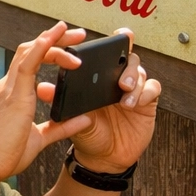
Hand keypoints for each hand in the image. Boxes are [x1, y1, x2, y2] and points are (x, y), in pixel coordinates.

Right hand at [0, 22, 93, 181]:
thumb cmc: (5, 154)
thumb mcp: (40, 139)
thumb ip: (61, 127)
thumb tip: (84, 119)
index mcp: (13, 94)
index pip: (31, 62)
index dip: (50, 50)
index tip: (71, 46)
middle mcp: (9, 86)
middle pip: (32, 51)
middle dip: (55, 39)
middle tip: (79, 34)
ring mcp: (9, 88)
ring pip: (31, 52)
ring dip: (53, 40)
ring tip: (75, 33)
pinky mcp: (13, 94)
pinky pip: (27, 64)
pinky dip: (40, 48)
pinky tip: (52, 38)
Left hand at [39, 29, 159, 173]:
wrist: (104, 158)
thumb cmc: (87, 134)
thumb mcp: (71, 118)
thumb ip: (60, 102)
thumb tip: (43, 88)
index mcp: (93, 78)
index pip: (96, 52)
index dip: (95, 42)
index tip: (85, 37)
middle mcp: (113, 79)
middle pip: (124, 55)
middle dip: (123, 58)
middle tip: (117, 73)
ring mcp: (131, 89)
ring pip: (139, 69)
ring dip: (133, 77)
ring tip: (124, 93)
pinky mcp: (147, 102)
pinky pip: (153, 88)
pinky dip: (145, 92)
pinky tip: (135, 103)